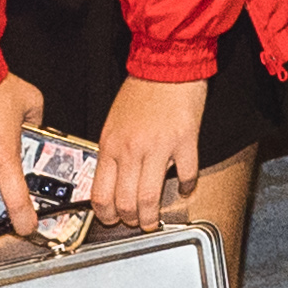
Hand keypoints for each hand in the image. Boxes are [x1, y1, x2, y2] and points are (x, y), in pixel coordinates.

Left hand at [88, 72, 203, 231]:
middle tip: (136, 223)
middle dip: (131, 220)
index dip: (106, 215)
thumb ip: (113, 151)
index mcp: (111, 145)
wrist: (166, 64)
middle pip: (127, 202)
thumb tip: (113, 180)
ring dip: (153, 215)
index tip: (112, 219)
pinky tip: (184, 188)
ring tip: (156, 219)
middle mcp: (132, 149)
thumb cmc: (141, 91)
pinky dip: (185, 188)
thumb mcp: (113, 122)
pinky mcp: (185, 141)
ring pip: (151, 197)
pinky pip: (186, 176)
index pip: (101, 193)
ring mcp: (159, 147)